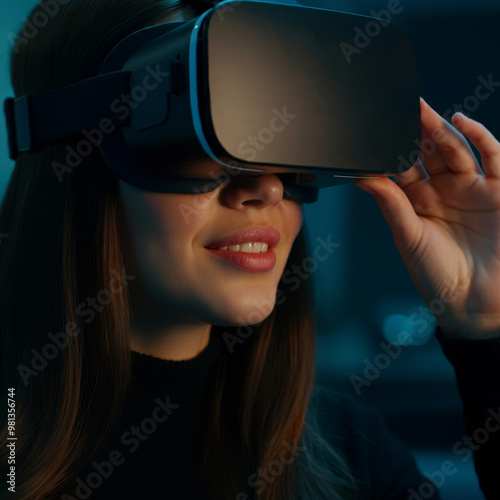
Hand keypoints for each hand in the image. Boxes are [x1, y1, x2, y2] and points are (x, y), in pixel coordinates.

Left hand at [355, 98, 499, 339]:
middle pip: (427, 153)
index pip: (402, 168)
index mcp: (417, 203)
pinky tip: (460, 123)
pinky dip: (479, 137)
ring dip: (439, 130)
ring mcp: (471, 189)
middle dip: (414, 131)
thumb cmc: (438, 277)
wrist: (476, 304)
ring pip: (454, 150)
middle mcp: (443, 192)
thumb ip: (392, 205)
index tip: (376, 130)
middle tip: (398, 109)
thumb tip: (364, 178)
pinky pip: (492, 157)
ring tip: (421, 111)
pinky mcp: (498, 190)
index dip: (391, 149)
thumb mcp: (409, 238)